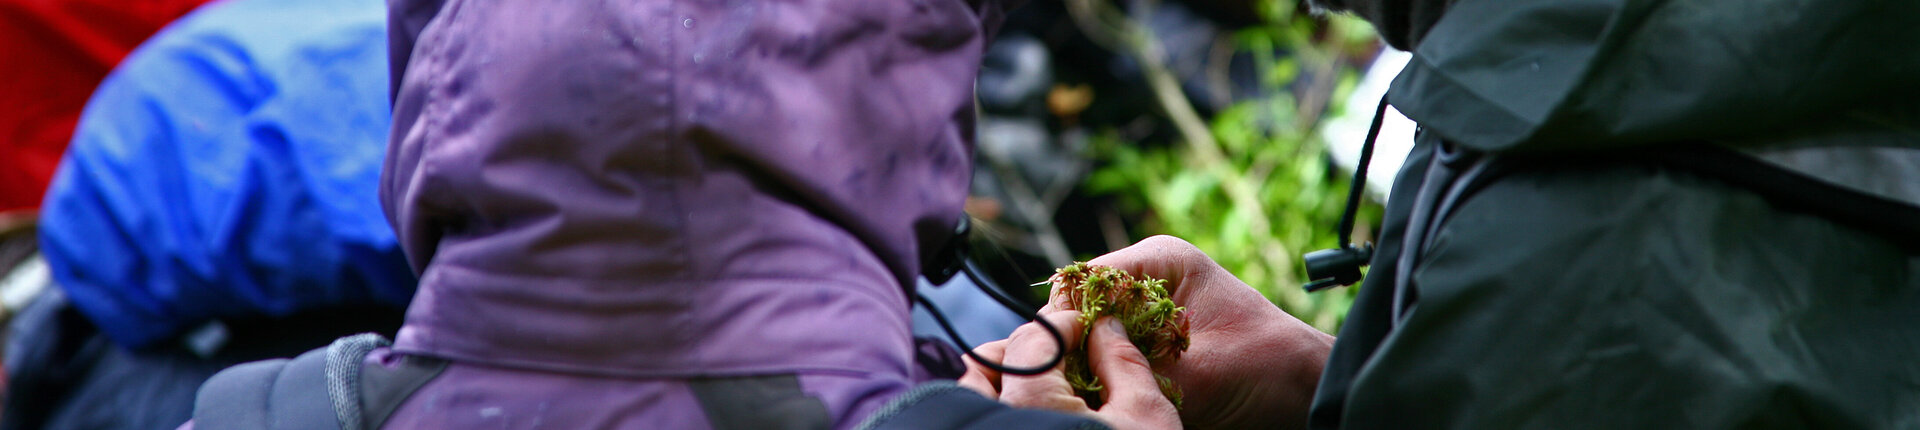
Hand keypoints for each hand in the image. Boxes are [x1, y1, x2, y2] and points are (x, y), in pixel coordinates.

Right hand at [962, 235, 1333, 428]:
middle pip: (1079, 310)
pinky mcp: (1148, 347)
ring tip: (1094, 394)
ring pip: (1089, 339)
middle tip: (1075, 384)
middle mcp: (1146, 283)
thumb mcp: (1201, 370)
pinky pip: (1108, 361)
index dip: (1065, 319)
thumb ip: (1138, 370)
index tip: (1064, 358)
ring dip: (1089, 367)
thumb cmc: (1271, 368)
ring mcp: (1145, 316)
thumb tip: (1083, 379)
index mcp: (1159, 262)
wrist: (1309, 394)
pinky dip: (1106, 382)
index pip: (1083, 280)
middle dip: (1075, 347)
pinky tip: (1109, 400)